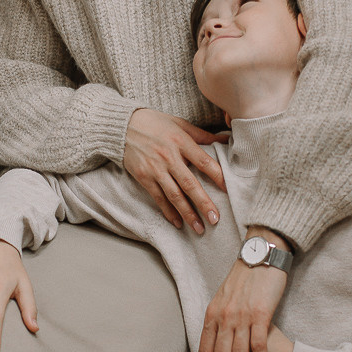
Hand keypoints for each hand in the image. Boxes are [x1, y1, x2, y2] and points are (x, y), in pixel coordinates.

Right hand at [123, 108, 226, 232]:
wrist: (123, 126)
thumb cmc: (155, 123)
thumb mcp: (180, 124)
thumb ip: (202, 135)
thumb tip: (226, 139)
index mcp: (181, 142)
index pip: (203, 161)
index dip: (217, 176)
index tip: (228, 189)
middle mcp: (169, 157)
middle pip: (190, 184)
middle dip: (203, 203)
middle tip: (215, 219)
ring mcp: (155, 169)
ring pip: (174, 195)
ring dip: (187, 213)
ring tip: (199, 228)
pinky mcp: (144, 177)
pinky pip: (158, 198)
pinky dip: (168, 212)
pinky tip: (178, 223)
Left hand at [200, 234, 289, 351]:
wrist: (260, 254)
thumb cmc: (244, 276)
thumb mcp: (223, 297)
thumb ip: (219, 317)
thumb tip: (218, 337)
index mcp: (212, 314)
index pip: (204, 351)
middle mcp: (223, 317)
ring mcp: (241, 316)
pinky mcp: (260, 314)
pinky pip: (258, 345)